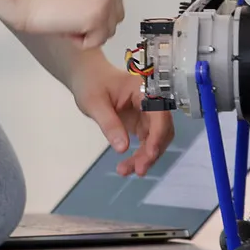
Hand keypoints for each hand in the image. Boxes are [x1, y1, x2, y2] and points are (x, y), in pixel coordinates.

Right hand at [9, 0, 124, 48]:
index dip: (92, 9)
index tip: (74, 10)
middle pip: (114, 15)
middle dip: (95, 22)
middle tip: (70, 20)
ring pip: (107, 30)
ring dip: (87, 33)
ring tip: (65, 24)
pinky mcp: (97, 18)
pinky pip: (96, 41)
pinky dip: (80, 42)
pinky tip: (63, 30)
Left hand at [72, 50, 174, 175]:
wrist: (87, 78)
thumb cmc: (90, 84)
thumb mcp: (94, 103)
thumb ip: (109, 124)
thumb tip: (122, 148)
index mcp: (144, 89)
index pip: (159, 113)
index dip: (157, 135)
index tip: (150, 154)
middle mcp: (151, 101)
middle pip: (161, 129)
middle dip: (152, 151)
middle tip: (138, 170)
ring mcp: (148, 113)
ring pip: (156, 139)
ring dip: (146, 156)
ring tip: (126, 171)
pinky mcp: (142, 123)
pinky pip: (147, 142)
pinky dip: (140, 155)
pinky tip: (128, 166)